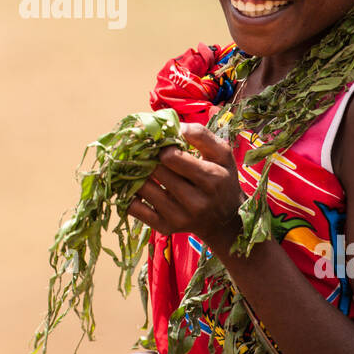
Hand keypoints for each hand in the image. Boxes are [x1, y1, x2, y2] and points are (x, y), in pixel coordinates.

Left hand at [127, 122, 244, 249]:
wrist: (225, 221)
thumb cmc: (222, 180)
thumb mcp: (223, 155)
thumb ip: (202, 135)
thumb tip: (176, 126)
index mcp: (211, 179)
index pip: (172, 157)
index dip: (163, 147)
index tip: (163, 146)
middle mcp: (195, 202)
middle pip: (155, 171)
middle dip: (148, 158)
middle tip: (146, 154)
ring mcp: (179, 217)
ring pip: (142, 188)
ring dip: (136, 174)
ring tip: (140, 167)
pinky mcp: (165, 227)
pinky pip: (135, 209)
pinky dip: (128, 195)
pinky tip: (134, 186)